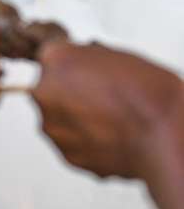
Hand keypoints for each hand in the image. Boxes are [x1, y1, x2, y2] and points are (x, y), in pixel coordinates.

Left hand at [32, 41, 183, 178]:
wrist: (164, 135)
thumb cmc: (149, 93)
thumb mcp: (116, 54)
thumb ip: (87, 57)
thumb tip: (82, 65)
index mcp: (56, 60)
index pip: (51, 57)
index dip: (70, 64)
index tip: (82, 70)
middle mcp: (44, 93)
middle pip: (49, 89)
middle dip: (69, 92)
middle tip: (102, 97)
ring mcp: (53, 127)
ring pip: (59, 119)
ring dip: (76, 118)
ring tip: (111, 119)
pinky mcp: (66, 154)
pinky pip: (73, 143)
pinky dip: (87, 140)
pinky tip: (112, 136)